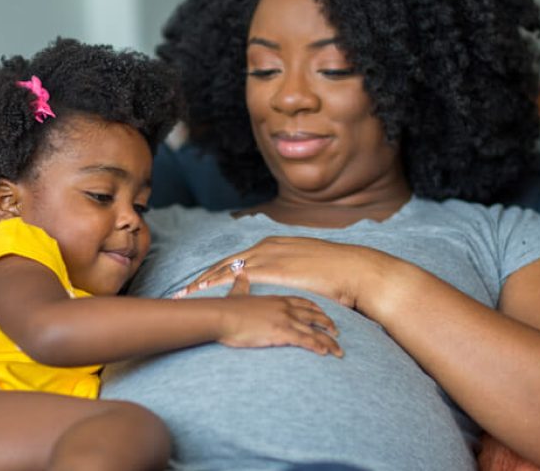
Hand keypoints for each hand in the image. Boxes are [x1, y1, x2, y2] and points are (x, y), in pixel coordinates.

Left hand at [176, 236, 393, 313]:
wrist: (354, 270)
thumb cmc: (337, 274)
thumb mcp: (309, 267)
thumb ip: (293, 272)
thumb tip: (289, 284)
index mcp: (274, 245)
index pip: (239, 259)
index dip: (218, 272)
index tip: (202, 283)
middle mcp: (267, 246)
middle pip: (226, 263)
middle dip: (204, 277)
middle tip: (184, 291)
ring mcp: (268, 256)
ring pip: (225, 269)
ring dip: (204, 282)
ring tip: (186, 295)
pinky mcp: (272, 269)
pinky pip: (236, 278)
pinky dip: (217, 285)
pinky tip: (204, 295)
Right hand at [213, 271, 342, 356]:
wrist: (220, 315)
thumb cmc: (226, 308)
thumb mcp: (237, 293)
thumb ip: (242, 285)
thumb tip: (239, 276)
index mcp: (277, 299)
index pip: (303, 302)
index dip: (316, 309)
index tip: (324, 315)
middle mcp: (285, 307)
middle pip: (314, 315)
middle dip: (328, 324)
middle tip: (338, 333)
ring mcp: (285, 319)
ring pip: (314, 330)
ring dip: (328, 341)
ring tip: (338, 351)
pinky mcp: (281, 332)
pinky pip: (305, 340)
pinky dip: (317, 346)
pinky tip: (325, 353)